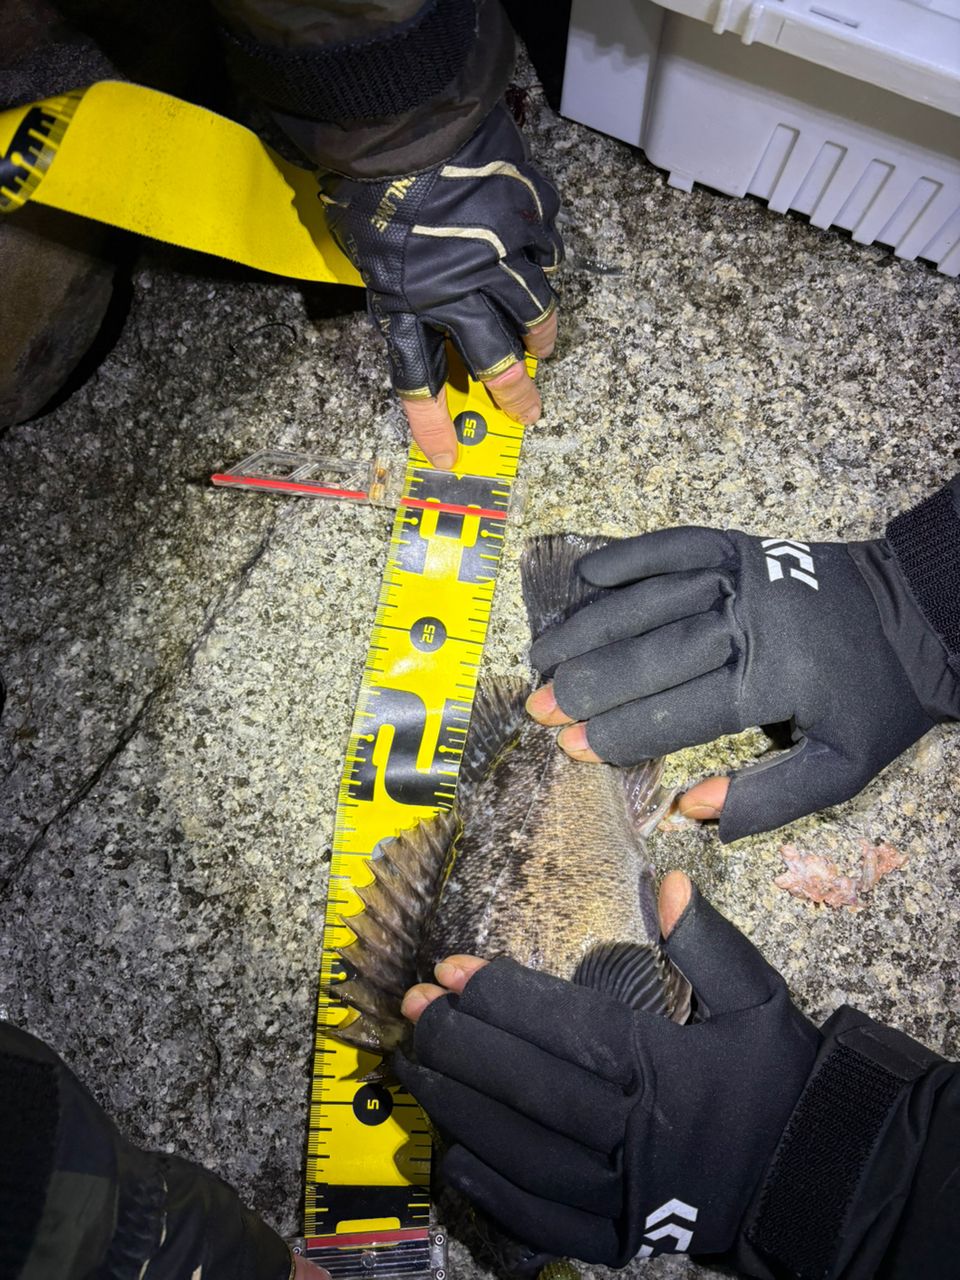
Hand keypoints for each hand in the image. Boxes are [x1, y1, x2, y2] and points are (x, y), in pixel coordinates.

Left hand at [320, 104, 561, 468]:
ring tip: (543, 347)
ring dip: (541, 333)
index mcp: (406, 303)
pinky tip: (545, 263)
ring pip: (533, 308)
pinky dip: (548, 259)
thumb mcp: (362, 246)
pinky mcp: (526, 214)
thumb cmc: (368, 180)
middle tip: (527, 412)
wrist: (402, 120)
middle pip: (493, 356)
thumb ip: (388, 282)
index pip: (418, 381)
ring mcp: (499, 253)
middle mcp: (458, 290)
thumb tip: (407, 299)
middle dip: (513, 391)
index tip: (446, 462)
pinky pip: (548, 246)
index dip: (432, 426)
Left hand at [396, 872, 819, 1266]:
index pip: (565, 1028)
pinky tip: (455, 1158)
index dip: (501, 997)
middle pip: (529, 1088)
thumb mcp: (758, 1001)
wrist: (824, 1179)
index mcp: (665, 1070)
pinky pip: (544, 1221)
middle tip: (414, 1009)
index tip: (452, 969)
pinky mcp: (620, 1235)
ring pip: (523, 1154)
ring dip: (461, 1110)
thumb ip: (709, 943)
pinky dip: (495, 1193)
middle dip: (462, 1045)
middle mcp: (636, 1134)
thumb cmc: (782, 1082)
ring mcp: (624, 1194)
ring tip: (415, 1071)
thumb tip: (671, 882)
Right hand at [526, 527, 934, 840]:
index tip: (573, 749)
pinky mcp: (740, 546)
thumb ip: (766, 798)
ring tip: (544, 656)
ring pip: (649, 602)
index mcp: (772, 683)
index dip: (621, 734)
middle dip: (588, 685)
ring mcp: (741, 577)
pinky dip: (628, 558)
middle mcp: (748, 624)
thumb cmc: (874, 700)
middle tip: (539, 707)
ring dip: (590, 629)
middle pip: (650, 657)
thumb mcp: (841, 769)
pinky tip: (586, 578)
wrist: (919, 613)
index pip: (678, 713)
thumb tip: (688, 810)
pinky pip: (673, 546)